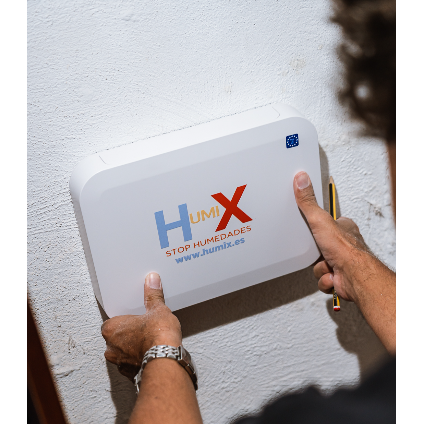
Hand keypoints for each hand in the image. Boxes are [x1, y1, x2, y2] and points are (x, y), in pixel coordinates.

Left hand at [101, 273, 181, 380]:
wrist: (166, 359)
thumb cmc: (157, 336)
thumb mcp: (157, 309)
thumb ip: (153, 295)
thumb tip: (152, 280)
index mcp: (112, 329)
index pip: (112, 323)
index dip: (124, 321)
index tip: (134, 319)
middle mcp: (111, 348)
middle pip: (115, 339)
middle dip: (127, 337)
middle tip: (142, 331)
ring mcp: (120, 364)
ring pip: (122, 355)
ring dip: (132, 351)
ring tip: (148, 345)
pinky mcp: (131, 376)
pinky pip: (132, 367)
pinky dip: (140, 362)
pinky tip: (151, 357)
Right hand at [293, 171, 392, 303]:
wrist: (354, 276)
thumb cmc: (345, 249)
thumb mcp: (320, 220)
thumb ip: (308, 202)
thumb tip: (302, 179)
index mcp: (343, 228)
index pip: (328, 223)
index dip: (319, 226)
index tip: (313, 225)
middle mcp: (344, 245)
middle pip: (321, 246)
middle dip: (316, 253)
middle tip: (319, 250)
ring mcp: (342, 262)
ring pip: (320, 265)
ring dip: (320, 267)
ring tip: (328, 264)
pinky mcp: (339, 278)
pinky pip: (323, 279)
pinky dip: (324, 279)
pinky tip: (331, 275)